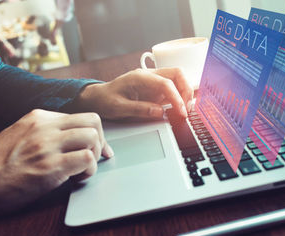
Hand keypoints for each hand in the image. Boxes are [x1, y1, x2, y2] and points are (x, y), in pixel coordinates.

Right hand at [0, 109, 111, 230]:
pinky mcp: (51, 166)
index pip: (80, 116)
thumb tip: (68, 138)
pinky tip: (77, 179)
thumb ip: (42, 132)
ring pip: (92, 137)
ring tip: (82, 170)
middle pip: (92, 120)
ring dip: (94, 156)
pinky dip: (89, 171)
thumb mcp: (18, 135)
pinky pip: (87, 159)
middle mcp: (45, 126)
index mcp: (37, 117)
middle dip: (100, 139)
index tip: (96, 147)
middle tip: (98, 157)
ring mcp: (48, 145)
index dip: (93, 133)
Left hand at [77, 68, 193, 119]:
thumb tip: (160, 112)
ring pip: (178, 79)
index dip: (176, 97)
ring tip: (184, 110)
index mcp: (140, 77)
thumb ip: (139, 109)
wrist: (97, 98)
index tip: (181, 111)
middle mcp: (149, 76)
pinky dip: (180, 97)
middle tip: (186, 109)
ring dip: (185, 93)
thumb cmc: (105, 100)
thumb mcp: (118, 108)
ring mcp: (153, 81)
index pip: (166, 83)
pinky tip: (179, 109)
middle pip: (177, 74)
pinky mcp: (155, 89)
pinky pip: (173, 89)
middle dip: (186, 90)